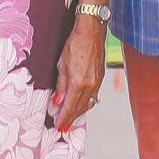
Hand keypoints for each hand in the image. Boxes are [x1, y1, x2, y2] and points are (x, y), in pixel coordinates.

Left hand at [50, 16, 105, 131]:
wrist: (91, 32)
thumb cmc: (75, 43)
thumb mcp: (62, 64)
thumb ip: (60, 85)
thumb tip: (57, 100)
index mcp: (78, 82)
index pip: (70, 107)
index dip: (64, 118)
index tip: (59, 126)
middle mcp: (90, 85)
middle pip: (80, 108)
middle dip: (71, 118)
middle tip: (64, 126)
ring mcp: (97, 82)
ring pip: (89, 104)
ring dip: (80, 112)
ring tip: (71, 117)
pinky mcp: (101, 77)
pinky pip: (94, 96)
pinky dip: (87, 103)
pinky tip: (81, 104)